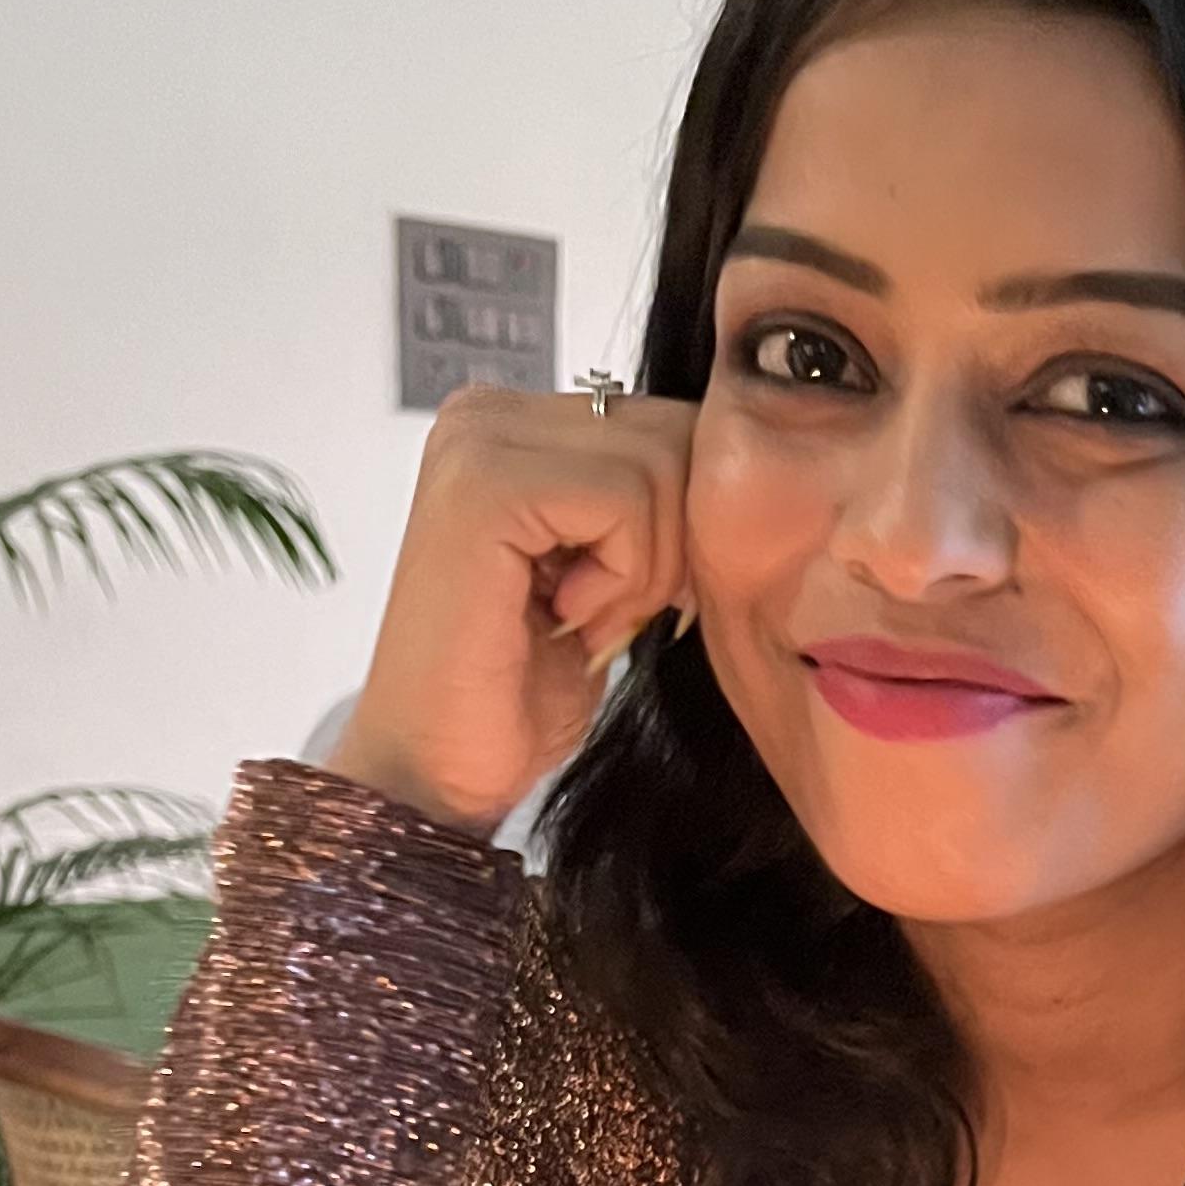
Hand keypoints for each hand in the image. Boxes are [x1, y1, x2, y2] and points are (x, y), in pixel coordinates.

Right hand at [331, 384, 697, 835]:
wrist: (444, 771)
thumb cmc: (520, 690)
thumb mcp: (616, 571)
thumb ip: (655, 500)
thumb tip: (741, 461)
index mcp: (515, 423)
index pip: (670, 421)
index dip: (683, 524)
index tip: (621, 597)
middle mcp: (486, 414)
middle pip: (674, 432)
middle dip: (670, 543)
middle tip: (600, 613)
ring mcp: (479, 442)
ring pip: (659, 466)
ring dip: (644, 570)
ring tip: (576, 618)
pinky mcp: (486, 486)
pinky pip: (627, 501)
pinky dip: (622, 579)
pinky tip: (564, 617)